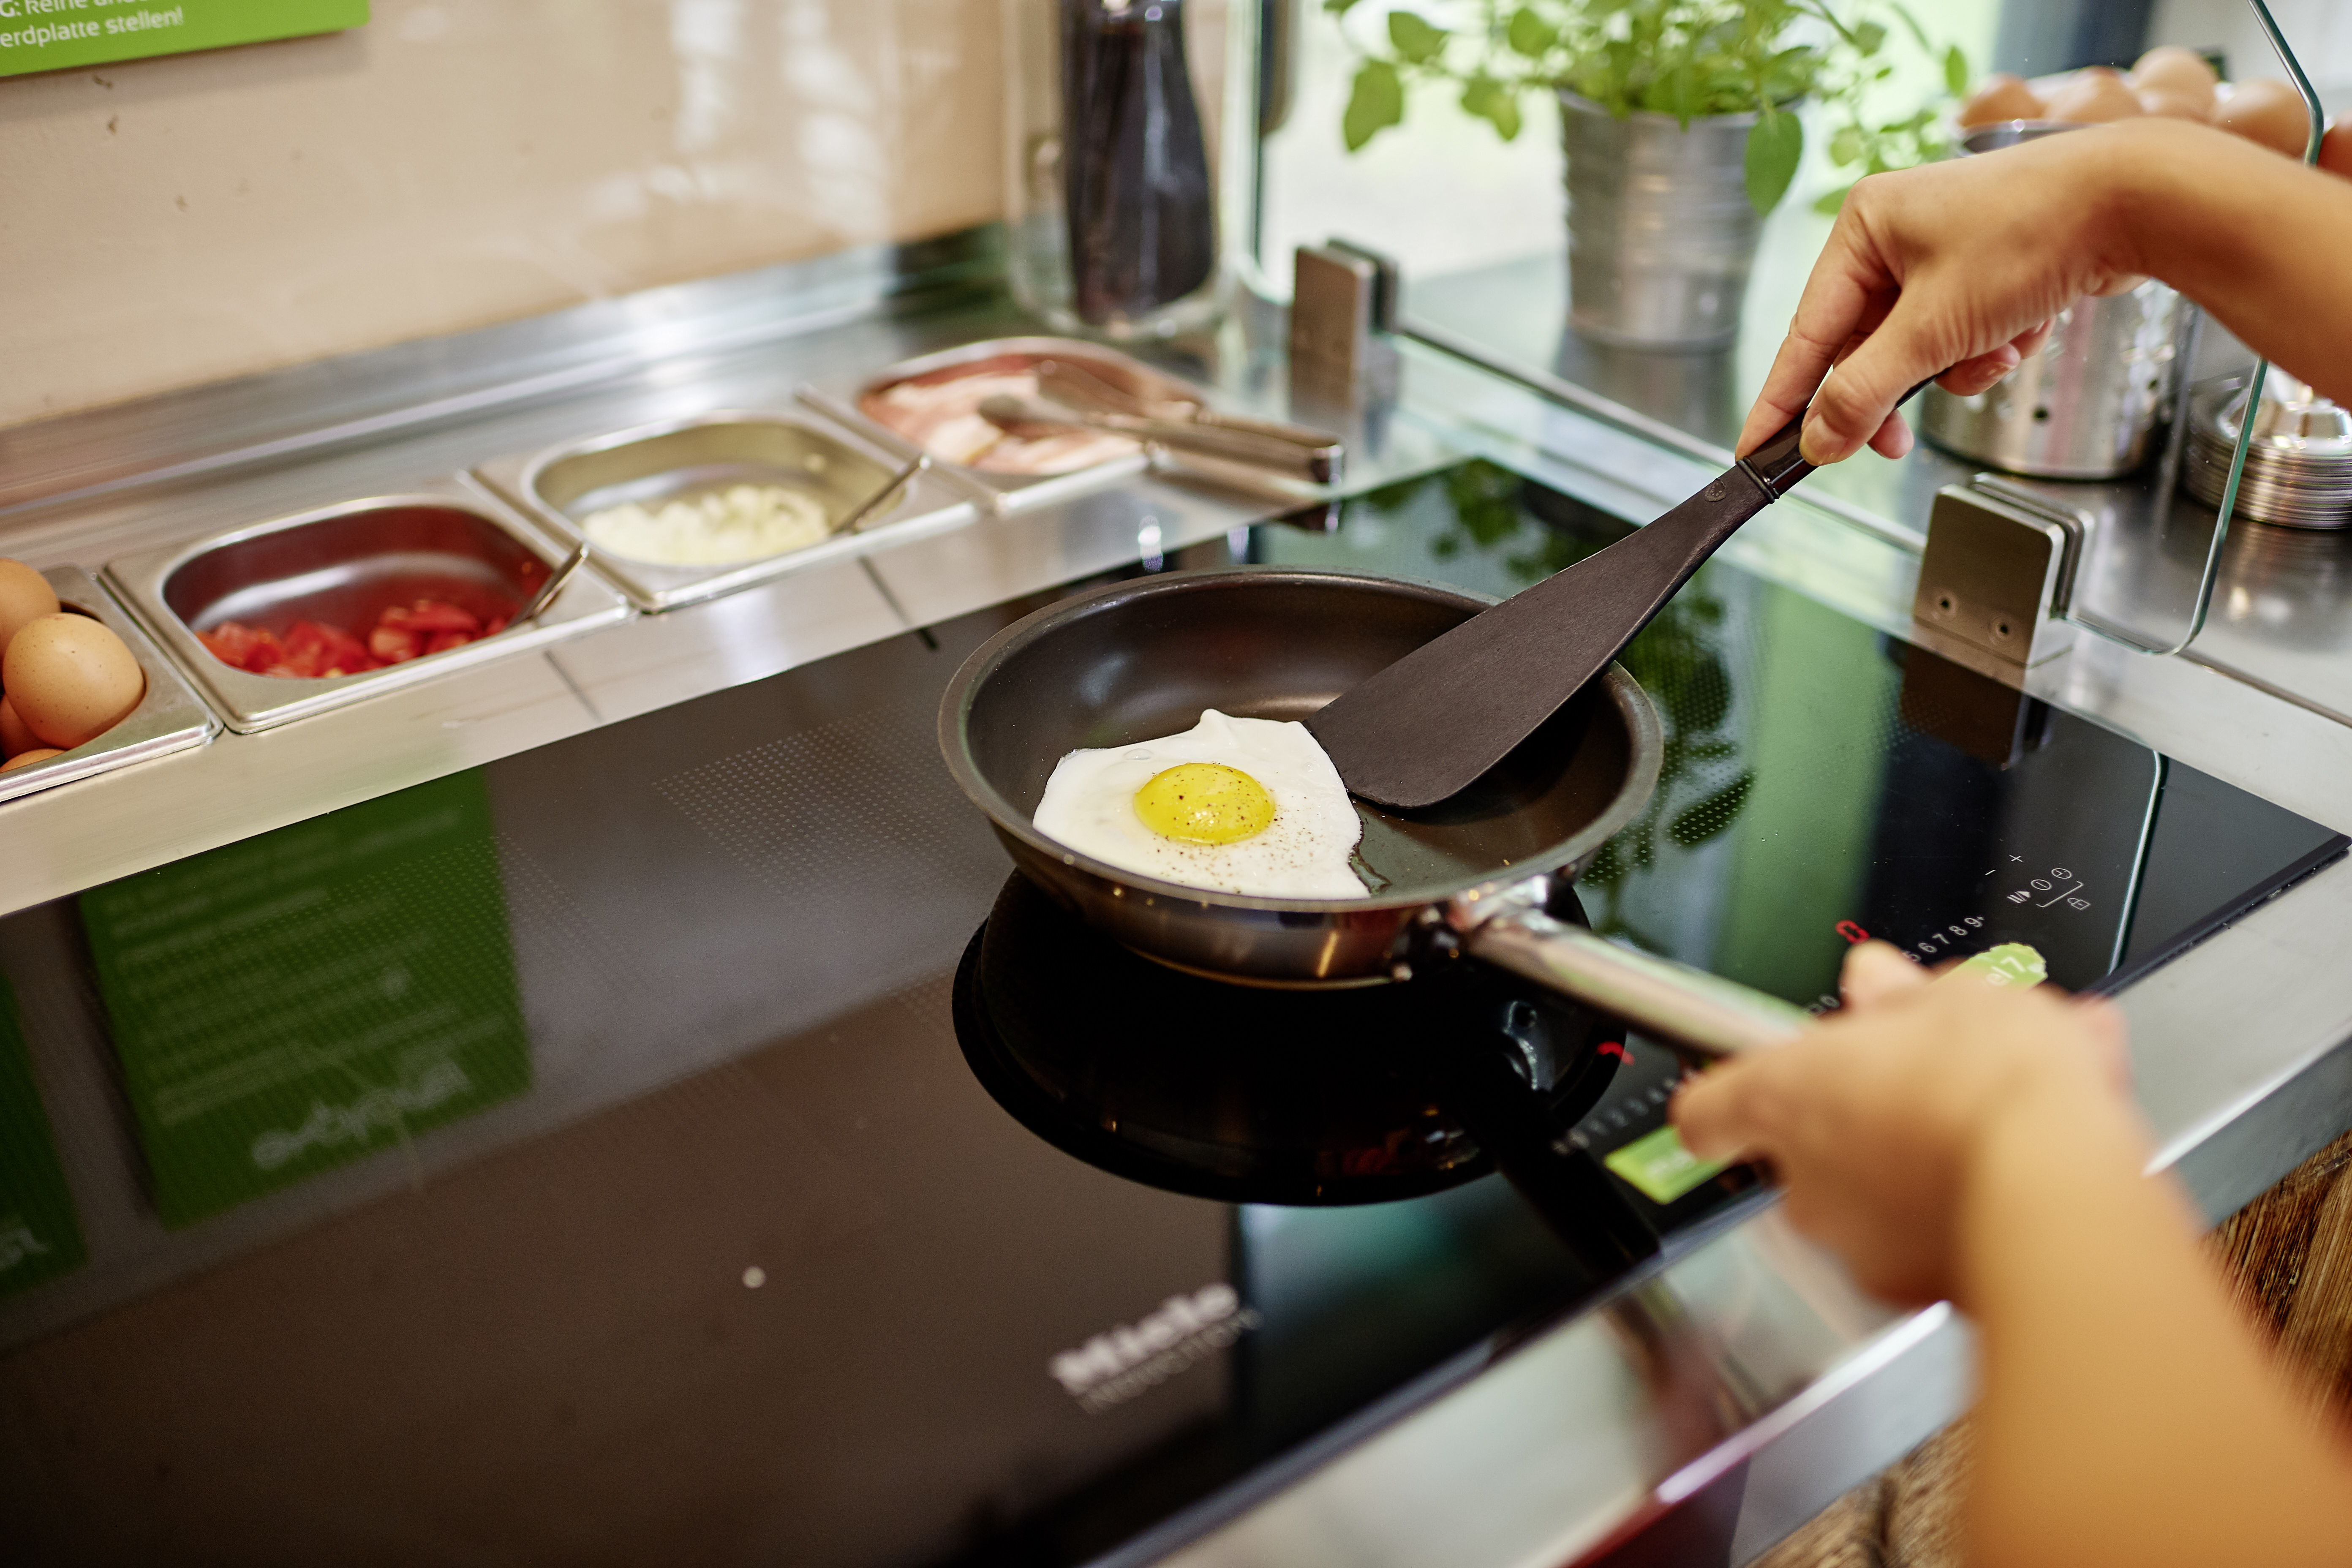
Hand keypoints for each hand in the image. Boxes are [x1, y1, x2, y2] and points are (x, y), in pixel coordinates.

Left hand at [1670, 942, 2133, 1306]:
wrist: (2058, 1194)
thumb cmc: (1991, 1086)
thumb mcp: (1951, 999)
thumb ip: (1901, 995)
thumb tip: (1877, 982)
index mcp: (1786, 1096)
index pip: (1710, 1110)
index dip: (1729, 1097)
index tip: (1754, 1087)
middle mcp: (1806, 1182)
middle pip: (1817, 1143)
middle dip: (1878, 1113)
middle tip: (1945, 1079)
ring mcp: (1858, 1245)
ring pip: (1887, 1189)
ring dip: (1939, 1153)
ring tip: (2025, 1116)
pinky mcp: (1922, 1289)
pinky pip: (1942, 1234)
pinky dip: (1984, 1202)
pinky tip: (2047, 1166)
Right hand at [1737, 120, 2178, 466]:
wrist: (2138, 200)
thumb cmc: (2032, 234)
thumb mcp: (1932, 328)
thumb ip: (1865, 391)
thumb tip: (1819, 441)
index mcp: (1863, 227)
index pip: (1805, 333)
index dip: (1781, 400)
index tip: (1757, 449)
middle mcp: (1898, 233)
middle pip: (1864, 347)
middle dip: (1890, 391)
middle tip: (1888, 442)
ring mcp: (1946, 250)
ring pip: (1918, 348)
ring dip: (1953, 369)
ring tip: (1989, 358)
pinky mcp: (1990, 269)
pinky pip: (1963, 335)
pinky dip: (1989, 348)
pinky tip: (2022, 332)